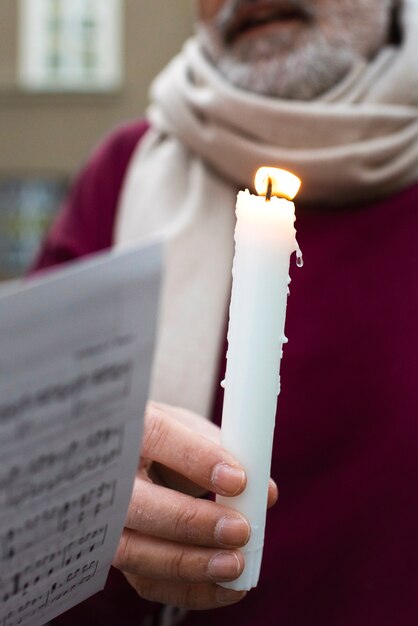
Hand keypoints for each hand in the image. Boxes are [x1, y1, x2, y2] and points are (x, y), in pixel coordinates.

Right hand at [112, 401, 278, 609]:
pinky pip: (146, 582)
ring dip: (190, 564)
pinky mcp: (115, 554)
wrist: (128, 453)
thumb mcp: (193, 430)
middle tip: (239, 529)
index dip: (196, 459)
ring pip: (134, 551)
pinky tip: (226, 587)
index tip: (238, 480)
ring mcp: (103, 519)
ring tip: (235, 565)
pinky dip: (189, 590)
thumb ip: (227, 453)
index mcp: (127, 425)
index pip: (155, 437)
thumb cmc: (167, 438)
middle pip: (136, 504)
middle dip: (191, 522)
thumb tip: (265, 493)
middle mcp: (103, 473)